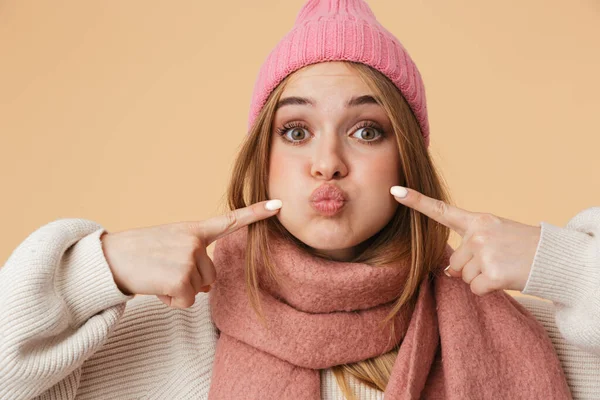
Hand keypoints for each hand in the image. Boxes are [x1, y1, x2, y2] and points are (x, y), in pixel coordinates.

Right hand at [100, 200, 282, 307]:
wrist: (109, 259)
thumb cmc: (140, 252)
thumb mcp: (170, 243)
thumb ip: (194, 256)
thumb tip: (206, 287)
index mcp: (193, 230)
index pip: (230, 220)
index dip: (256, 213)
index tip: (279, 205)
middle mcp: (195, 242)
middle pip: (212, 275)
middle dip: (191, 280)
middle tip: (165, 270)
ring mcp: (189, 259)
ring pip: (200, 289)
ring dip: (180, 291)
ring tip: (159, 276)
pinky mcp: (181, 279)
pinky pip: (187, 302)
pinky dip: (172, 301)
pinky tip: (157, 287)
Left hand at [390, 186, 539, 295]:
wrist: (553, 257)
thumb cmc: (521, 246)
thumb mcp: (495, 234)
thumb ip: (468, 246)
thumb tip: (449, 272)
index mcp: (477, 220)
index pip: (441, 211)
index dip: (416, 202)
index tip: (395, 192)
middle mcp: (477, 235)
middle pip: (454, 262)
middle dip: (472, 268)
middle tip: (497, 260)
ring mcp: (484, 254)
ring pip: (463, 278)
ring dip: (480, 278)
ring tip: (503, 267)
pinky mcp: (492, 274)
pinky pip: (476, 289)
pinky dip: (489, 290)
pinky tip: (505, 278)